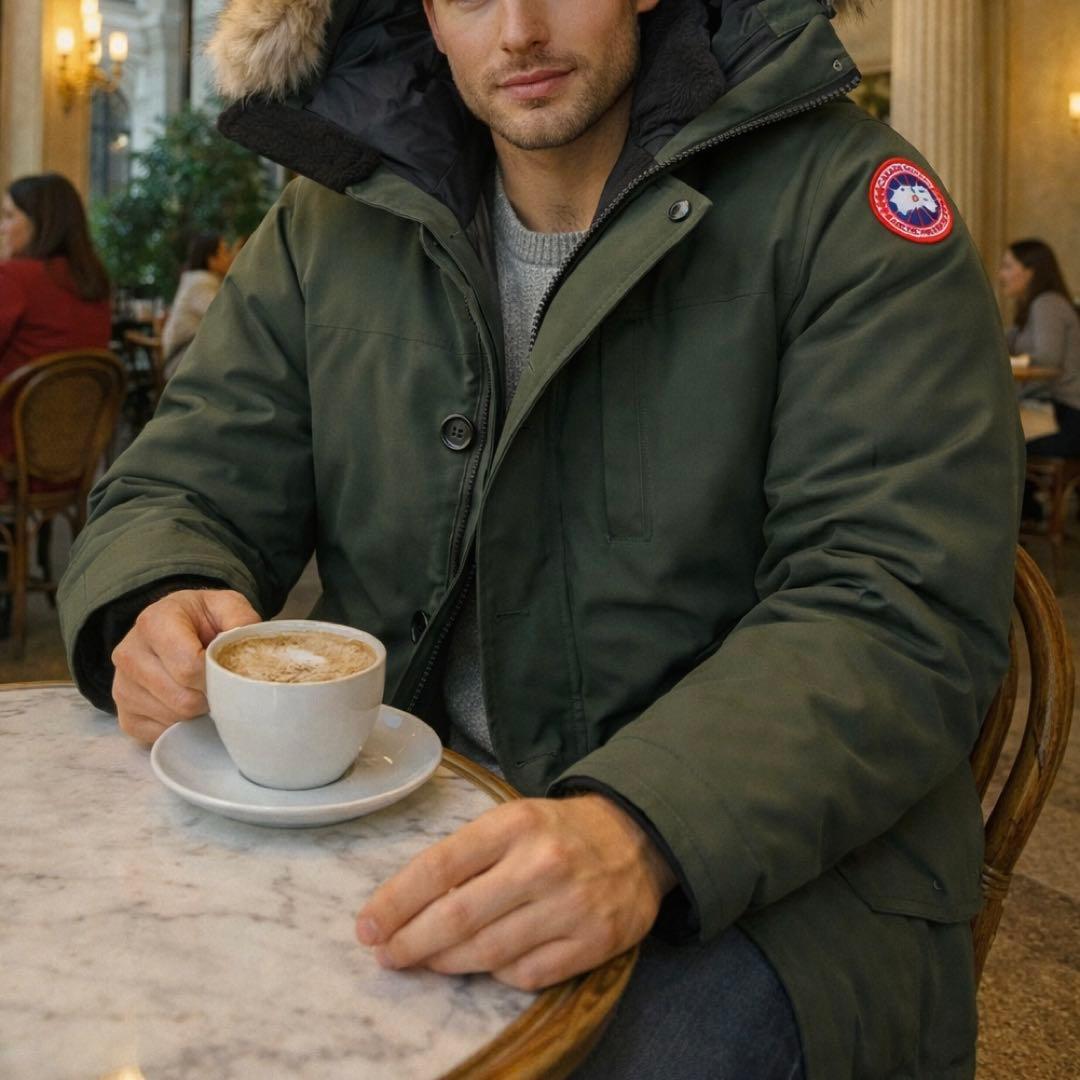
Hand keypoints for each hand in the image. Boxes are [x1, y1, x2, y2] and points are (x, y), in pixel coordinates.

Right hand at [111, 589, 259, 744]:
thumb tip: (251, 654)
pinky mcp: (124, 715)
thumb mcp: (227, 606)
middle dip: (211, 696)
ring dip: (199, 711)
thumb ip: (242, 621)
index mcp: (154, 622)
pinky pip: (161, 734)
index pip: (189, 666)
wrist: (171, 626)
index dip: (218, 676)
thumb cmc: (202, 619)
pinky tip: (189, 703)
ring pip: (174, 718)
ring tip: (205, 689)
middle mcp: (129, 654)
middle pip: (183, 698)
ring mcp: (122, 687)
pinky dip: (183, 725)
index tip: (229, 671)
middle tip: (222, 683)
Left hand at [355, 794, 676, 990]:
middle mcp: (543, 863)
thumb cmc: (558, 831)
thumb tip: (407, 906)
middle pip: (458, 916)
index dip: (396, 901)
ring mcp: (571, 905)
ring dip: (446, 962)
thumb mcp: (514, 821)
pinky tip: (488, 964)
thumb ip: (469, 857)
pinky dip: (499, 974)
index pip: (441, 866)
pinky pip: (528, 974)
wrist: (637, 836)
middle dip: (411, 942)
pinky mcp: (594, 941)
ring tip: (426, 960)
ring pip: (488, 952)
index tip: (367, 926)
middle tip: (386, 955)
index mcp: (516, 823)